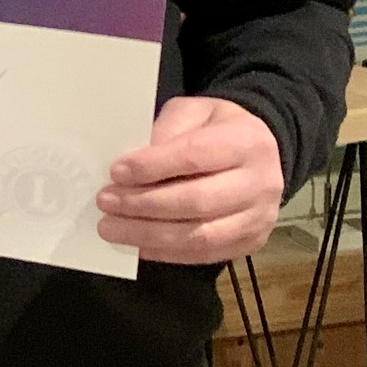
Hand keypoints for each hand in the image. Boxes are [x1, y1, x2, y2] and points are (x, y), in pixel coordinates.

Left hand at [95, 95, 284, 264]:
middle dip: (144, 204)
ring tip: (111, 228)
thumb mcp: (194, 112)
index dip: (152, 166)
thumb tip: (132, 164)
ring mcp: (259, 218)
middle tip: (106, 202)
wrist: (259, 153)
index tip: (115, 172)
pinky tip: (137, 245)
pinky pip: (204, 255)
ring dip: (149, 234)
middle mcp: (261, 183)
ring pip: (200, 236)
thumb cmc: (217, 128)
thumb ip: (167, 131)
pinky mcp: (250, 242)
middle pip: (197, 201)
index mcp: (247, 142)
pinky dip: (166, 252)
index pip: (195, 156)